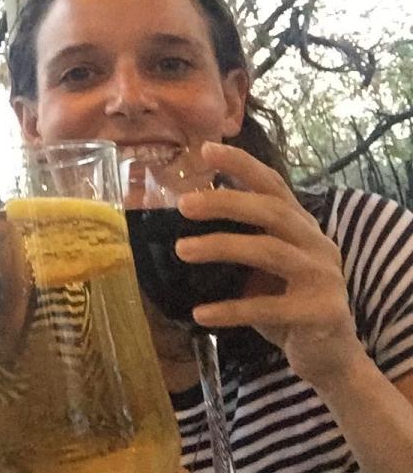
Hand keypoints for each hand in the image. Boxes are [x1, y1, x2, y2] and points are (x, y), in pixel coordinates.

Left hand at [173, 141, 366, 389]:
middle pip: (271, 211)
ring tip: (181, 250)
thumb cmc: (285, 302)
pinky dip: (231, 309)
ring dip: (221, 247)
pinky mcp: (320, 313)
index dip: (241, 164)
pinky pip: (268, 308)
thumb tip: (177, 219)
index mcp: (300, 225)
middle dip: (226, 202)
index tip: (206, 150)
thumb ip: (239, 240)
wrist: (330, 357)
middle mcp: (316, 243)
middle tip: (184, 205)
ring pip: (270, 252)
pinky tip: (200, 313)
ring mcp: (323, 277)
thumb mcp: (262, 266)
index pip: (273, 184)